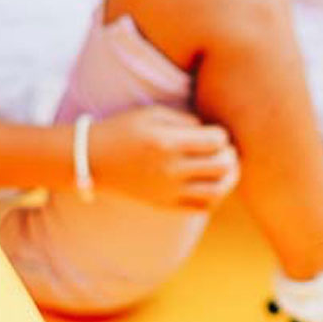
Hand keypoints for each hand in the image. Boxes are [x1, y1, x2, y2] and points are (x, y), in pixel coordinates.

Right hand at [89, 106, 239, 209]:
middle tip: (225, 149)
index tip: (214, 133)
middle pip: (222, 165)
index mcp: (167, 143)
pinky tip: (214, 184)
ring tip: (227, 169)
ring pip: (218, 190)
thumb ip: (186, 120)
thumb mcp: (153, 114)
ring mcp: (168, 190)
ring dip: (230, 178)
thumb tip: (213, 133)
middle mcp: (170, 169)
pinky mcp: (166, 204)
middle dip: (230, 154)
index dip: (222, 134)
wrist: (92, 160)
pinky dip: (217, 196)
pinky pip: (203, 207)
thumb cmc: (124, 131)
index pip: (216, 141)